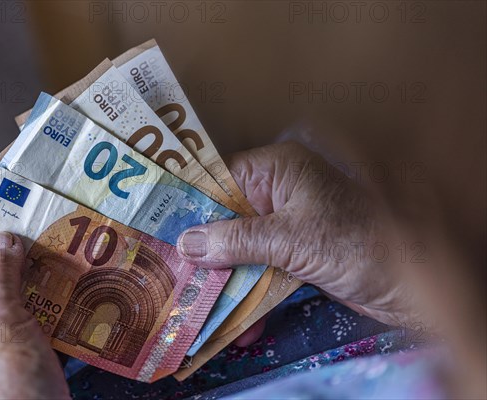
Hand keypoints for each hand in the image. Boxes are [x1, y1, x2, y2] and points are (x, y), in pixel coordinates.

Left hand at [0, 232, 69, 398]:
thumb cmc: (4, 378)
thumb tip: (5, 240)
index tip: (9, 215)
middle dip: (22, 256)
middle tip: (45, 229)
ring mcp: (11, 336)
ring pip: (28, 294)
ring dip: (47, 276)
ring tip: (67, 252)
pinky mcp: (38, 346)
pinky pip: (49, 313)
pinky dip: (62, 298)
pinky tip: (78, 283)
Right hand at [178, 142, 412, 344]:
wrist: (412, 283)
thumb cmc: (356, 242)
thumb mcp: (291, 238)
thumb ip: (236, 239)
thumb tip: (185, 243)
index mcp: (278, 169)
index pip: (220, 179)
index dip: (190, 204)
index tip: (161, 230)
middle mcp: (279, 192)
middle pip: (227, 218)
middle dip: (205, 252)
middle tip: (175, 277)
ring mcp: (287, 225)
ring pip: (241, 249)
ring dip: (227, 282)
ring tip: (204, 311)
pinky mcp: (296, 254)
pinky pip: (262, 270)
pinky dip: (253, 296)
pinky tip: (244, 327)